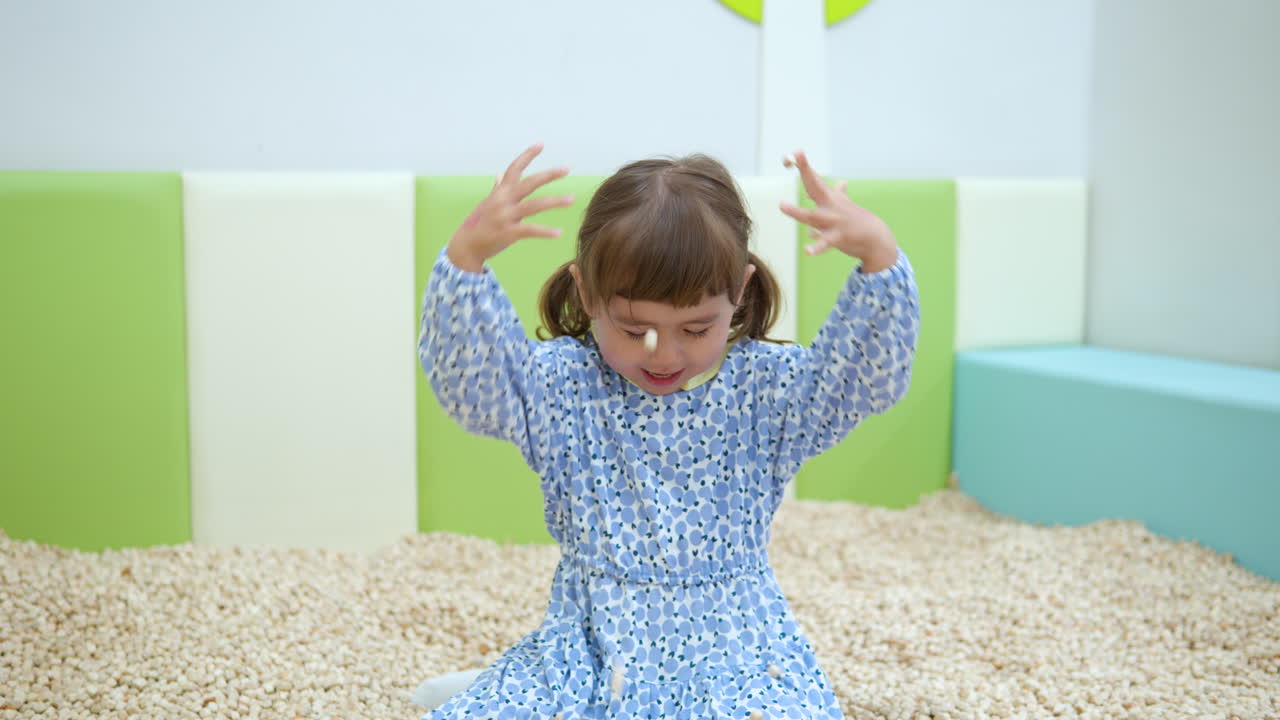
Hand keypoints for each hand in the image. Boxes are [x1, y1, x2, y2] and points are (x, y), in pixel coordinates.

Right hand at [447, 143, 574, 272]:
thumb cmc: (478, 224)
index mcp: (500, 192)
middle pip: (529, 183)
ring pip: (534, 205)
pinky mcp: (508, 233)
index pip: (514, 168)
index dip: (527, 155)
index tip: (540, 144)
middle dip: (548, 175)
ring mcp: (505, 216)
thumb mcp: (486, 203)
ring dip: (554, 202)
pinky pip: (530, 230)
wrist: (465, 246)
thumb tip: (499, 174)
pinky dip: (545, 232)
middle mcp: (503, 201)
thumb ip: (496, 188)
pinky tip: (559, 233)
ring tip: (572, 199)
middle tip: (566, 168)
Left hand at [779, 150, 898, 272]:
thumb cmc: (857, 221)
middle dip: (806, 172)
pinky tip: (807, 251)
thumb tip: (842, 182)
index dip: (805, 166)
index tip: (797, 152)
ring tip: (782, 205)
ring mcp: (833, 222)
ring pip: (811, 216)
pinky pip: (824, 243)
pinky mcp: (837, 238)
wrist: (875, 238)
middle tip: (795, 157)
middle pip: (814, 187)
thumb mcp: (847, 205)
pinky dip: (816, 248)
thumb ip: (840, 194)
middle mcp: (830, 206)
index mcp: (830, 198)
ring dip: (797, 212)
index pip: (815, 180)